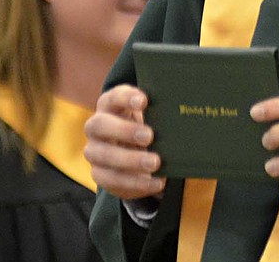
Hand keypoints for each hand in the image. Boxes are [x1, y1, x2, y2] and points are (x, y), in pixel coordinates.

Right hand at [83, 85, 166, 199]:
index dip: (125, 97)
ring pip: (103, 155)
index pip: (113, 96)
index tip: (144, 101)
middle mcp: (96, 126)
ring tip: (155, 163)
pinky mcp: (99, 173)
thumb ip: (160, 111)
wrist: (133, 152)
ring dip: (130, 160)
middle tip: (149, 136)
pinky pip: (111, 179)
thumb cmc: (146, 125)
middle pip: (99, 124)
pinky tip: (156, 182)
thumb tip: (184, 108)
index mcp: (110, 104)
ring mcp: (94, 150)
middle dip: (124, 130)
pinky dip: (135, 182)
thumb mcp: (151, 116)